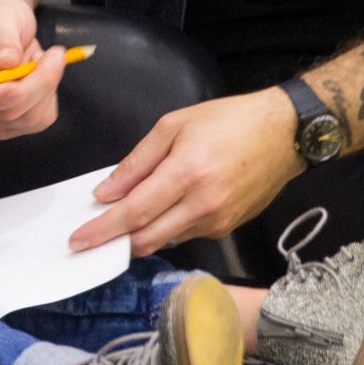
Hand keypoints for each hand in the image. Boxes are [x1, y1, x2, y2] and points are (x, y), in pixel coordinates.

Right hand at [0, 0, 62, 140]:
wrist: (0, 27)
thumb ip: (1, 40)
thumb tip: (6, 64)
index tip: (18, 82)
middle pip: (6, 111)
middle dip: (38, 83)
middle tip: (57, 53)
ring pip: (29, 118)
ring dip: (47, 87)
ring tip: (43, 58)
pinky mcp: (12, 124)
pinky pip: (41, 119)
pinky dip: (49, 96)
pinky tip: (41, 75)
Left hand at [72, 89, 302, 256]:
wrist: (284, 133)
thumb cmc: (230, 121)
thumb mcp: (174, 125)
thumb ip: (137, 162)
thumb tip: (107, 191)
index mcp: (186, 173)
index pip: (134, 212)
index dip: (103, 229)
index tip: (79, 239)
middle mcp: (203, 204)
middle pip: (147, 238)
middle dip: (115, 243)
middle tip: (90, 240)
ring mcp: (218, 221)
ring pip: (166, 240)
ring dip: (139, 236)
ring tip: (122, 221)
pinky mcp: (228, 227)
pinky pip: (186, 234)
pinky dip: (166, 227)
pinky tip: (159, 212)